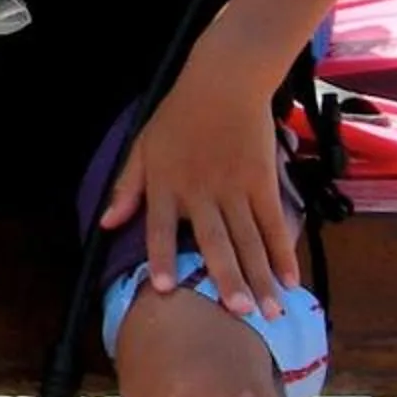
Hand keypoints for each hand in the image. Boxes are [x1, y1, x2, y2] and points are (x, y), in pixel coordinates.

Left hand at [98, 49, 295, 317]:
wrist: (224, 81)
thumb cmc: (178, 116)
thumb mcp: (143, 147)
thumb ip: (127, 188)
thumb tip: (106, 224)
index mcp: (167, 184)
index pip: (162, 227)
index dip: (162, 257)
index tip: (164, 289)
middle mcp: (202, 191)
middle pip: (216, 240)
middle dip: (228, 278)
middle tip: (238, 314)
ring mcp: (236, 187)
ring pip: (249, 239)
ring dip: (261, 276)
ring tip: (270, 312)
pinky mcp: (263, 181)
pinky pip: (274, 222)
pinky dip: (282, 252)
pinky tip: (290, 279)